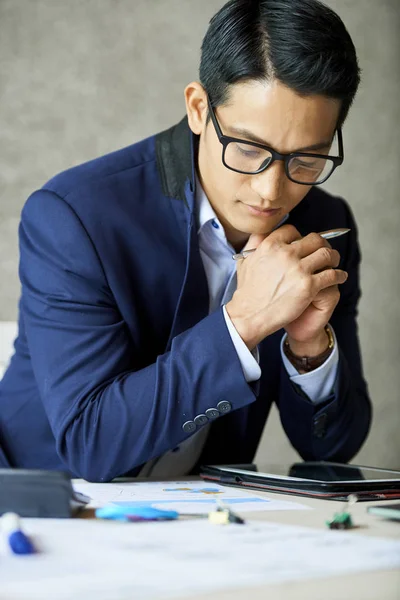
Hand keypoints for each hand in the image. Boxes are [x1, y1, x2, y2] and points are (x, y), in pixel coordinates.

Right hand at [226, 224, 346, 349]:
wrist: (250, 315)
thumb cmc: (247, 292)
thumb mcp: (245, 261)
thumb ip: (255, 244)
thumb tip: (263, 235)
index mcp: (270, 245)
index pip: (293, 231)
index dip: (300, 237)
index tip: (304, 245)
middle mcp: (286, 254)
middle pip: (314, 240)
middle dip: (322, 244)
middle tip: (325, 251)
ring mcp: (298, 269)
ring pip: (327, 254)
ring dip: (334, 257)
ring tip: (335, 262)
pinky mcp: (308, 286)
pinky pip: (332, 275)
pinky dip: (339, 275)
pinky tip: (340, 277)